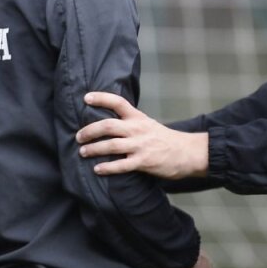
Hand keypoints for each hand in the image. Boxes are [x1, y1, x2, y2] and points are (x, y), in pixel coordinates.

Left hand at [76, 92, 208, 178]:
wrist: (188, 153)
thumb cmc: (164, 139)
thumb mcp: (147, 124)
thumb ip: (130, 122)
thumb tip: (106, 124)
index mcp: (138, 117)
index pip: (118, 102)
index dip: (101, 98)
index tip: (86, 98)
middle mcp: (137, 129)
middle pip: (108, 126)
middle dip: (89, 131)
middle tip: (78, 137)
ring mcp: (140, 146)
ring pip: (111, 146)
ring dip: (94, 149)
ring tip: (83, 152)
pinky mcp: (144, 162)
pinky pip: (121, 166)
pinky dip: (107, 168)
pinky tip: (97, 169)